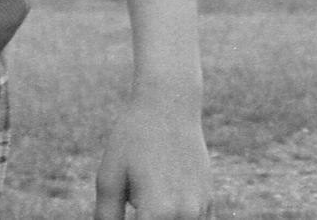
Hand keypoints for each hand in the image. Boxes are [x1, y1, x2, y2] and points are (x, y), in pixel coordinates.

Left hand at [93, 85, 210, 219]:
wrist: (169, 108)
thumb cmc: (132, 140)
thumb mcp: (109, 177)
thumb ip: (106, 215)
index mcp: (158, 212)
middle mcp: (186, 216)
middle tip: (132, 211)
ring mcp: (202, 211)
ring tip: (142, 206)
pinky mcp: (210, 204)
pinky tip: (156, 209)